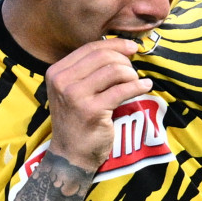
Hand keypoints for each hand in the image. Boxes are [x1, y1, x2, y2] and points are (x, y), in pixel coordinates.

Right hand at [45, 37, 151, 171]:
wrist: (71, 156)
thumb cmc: (77, 120)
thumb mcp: (73, 90)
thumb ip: (89, 70)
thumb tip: (122, 48)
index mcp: (56, 72)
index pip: (90, 48)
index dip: (115, 44)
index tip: (132, 48)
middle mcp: (62, 81)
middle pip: (102, 56)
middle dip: (124, 60)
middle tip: (133, 71)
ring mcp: (75, 96)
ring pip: (114, 70)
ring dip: (131, 74)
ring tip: (135, 82)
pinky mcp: (91, 110)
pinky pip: (122, 90)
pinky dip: (138, 86)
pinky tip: (145, 87)